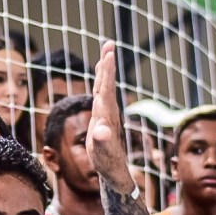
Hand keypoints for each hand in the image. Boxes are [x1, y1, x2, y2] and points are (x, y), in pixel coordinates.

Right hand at [87, 41, 132, 192]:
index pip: (106, 89)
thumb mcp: (102, 153)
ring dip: (106, 70)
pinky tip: (101, 76)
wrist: (114, 170)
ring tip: (106, 53)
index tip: (108, 55)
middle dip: (108, 64)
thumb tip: (101, 131)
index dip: (107, 72)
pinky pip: (101, 94)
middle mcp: (109, 111)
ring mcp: (107, 114)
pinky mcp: (103, 117)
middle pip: (108, 83)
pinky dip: (101, 82)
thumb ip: (102, 141)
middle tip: (109, 44)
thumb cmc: (106, 163)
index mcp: (107, 116)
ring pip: (105, 87)